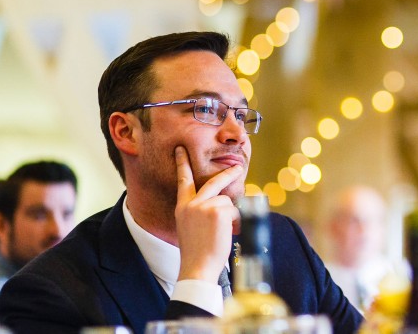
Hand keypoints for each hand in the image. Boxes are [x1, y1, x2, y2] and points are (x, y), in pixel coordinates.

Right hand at [174, 145, 242, 281]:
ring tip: (222, 232)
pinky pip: (234, 210)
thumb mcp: (190, 226)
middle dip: (228, 174)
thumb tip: (221, 201)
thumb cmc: (197, 251)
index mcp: (182, 207)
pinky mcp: (218, 211)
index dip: (183, 164)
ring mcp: (204, 206)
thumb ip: (200, 210)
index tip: (180, 150)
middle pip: (214, 182)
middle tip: (237, 168)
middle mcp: (191, 204)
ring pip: (227, 201)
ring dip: (231, 216)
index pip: (183, 181)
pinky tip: (227, 233)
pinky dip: (235, 221)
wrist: (197, 266)